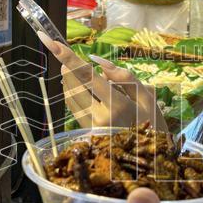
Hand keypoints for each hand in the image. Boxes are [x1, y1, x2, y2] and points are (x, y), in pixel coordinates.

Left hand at [38, 33, 167, 131]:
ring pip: (70, 96)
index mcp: (117, 105)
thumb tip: (99, 63)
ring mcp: (91, 127)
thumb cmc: (151, 124)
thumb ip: (126, 77)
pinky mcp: (86, 133)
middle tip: (70, 59)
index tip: (51, 42)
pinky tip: (84, 92)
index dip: (68, 57)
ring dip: (70, 82)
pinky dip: (74, 95)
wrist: (149, 159)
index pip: (87, 75)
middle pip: (73, 84)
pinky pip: (73, 108)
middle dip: (68, 67)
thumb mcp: (148, 98)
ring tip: (82, 78)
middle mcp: (100, 116)